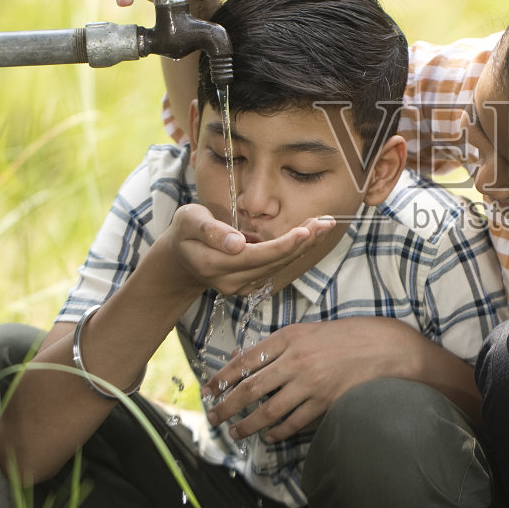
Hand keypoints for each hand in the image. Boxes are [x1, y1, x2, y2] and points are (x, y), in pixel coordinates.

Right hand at [159, 203, 334, 297]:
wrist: (182, 256)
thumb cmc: (186, 231)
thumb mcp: (189, 220)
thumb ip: (211, 231)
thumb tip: (237, 244)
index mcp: (213, 265)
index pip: (257, 256)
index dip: (283, 245)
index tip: (306, 230)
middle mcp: (230, 281)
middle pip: (274, 262)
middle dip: (302, 242)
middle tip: (326, 223)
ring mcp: (241, 286)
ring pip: (280, 265)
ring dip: (304, 245)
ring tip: (324, 225)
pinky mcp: (250, 284)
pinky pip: (277, 266)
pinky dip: (295, 250)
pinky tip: (311, 233)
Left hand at [205, 317, 417, 440]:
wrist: (388, 348)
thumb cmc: (349, 337)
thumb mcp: (311, 331)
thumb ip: (279, 345)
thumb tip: (243, 360)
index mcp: (291, 337)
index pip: (246, 359)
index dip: (223, 377)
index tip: (208, 390)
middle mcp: (297, 360)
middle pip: (250, 388)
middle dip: (226, 406)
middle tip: (212, 418)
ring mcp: (311, 383)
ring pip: (269, 410)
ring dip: (248, 425)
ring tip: (236, 432)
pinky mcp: (326, 402)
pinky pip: (294, 422)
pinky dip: (278, 432)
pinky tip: (270, 436)